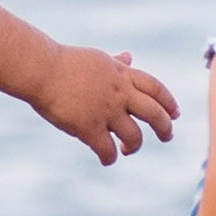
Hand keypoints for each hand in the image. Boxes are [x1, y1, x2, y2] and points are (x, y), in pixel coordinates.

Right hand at [33, 46, 177, 165]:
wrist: (40, 69)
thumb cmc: (64, 63)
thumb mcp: (97, 59)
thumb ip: (116, 63)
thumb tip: (129, 56)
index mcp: (121, 74)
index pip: (156, 88)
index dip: (169, 102)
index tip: (175, 114)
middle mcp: (119, 92)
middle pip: (154, 114)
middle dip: (165, 128)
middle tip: (167, 137)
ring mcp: (105, 110)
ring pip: (134, 136)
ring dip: (134, 146)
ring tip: (127, 149)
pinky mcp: (89, 127)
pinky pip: (107, 150)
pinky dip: (110, 158)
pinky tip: (107, 160)